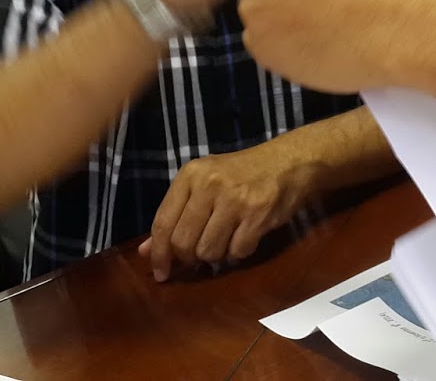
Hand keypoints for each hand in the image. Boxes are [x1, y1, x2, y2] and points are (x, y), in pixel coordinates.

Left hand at [139, 139, 320, 279]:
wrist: (289, 162)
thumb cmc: (241, 174)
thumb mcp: (204, 185)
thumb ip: (175, 216)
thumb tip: (146, 252)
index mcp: (190, 175)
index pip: (163, 223)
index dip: (159, 254)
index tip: (160, 273)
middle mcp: (209, 185)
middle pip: (183, 243)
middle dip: (189, 258)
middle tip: (200, 256)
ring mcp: (234, 200)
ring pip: (208, 252)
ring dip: (216, 255)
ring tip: (226, 239)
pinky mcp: (258, 215)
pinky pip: (237, 252)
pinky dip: (239, 252)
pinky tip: (246, 236)